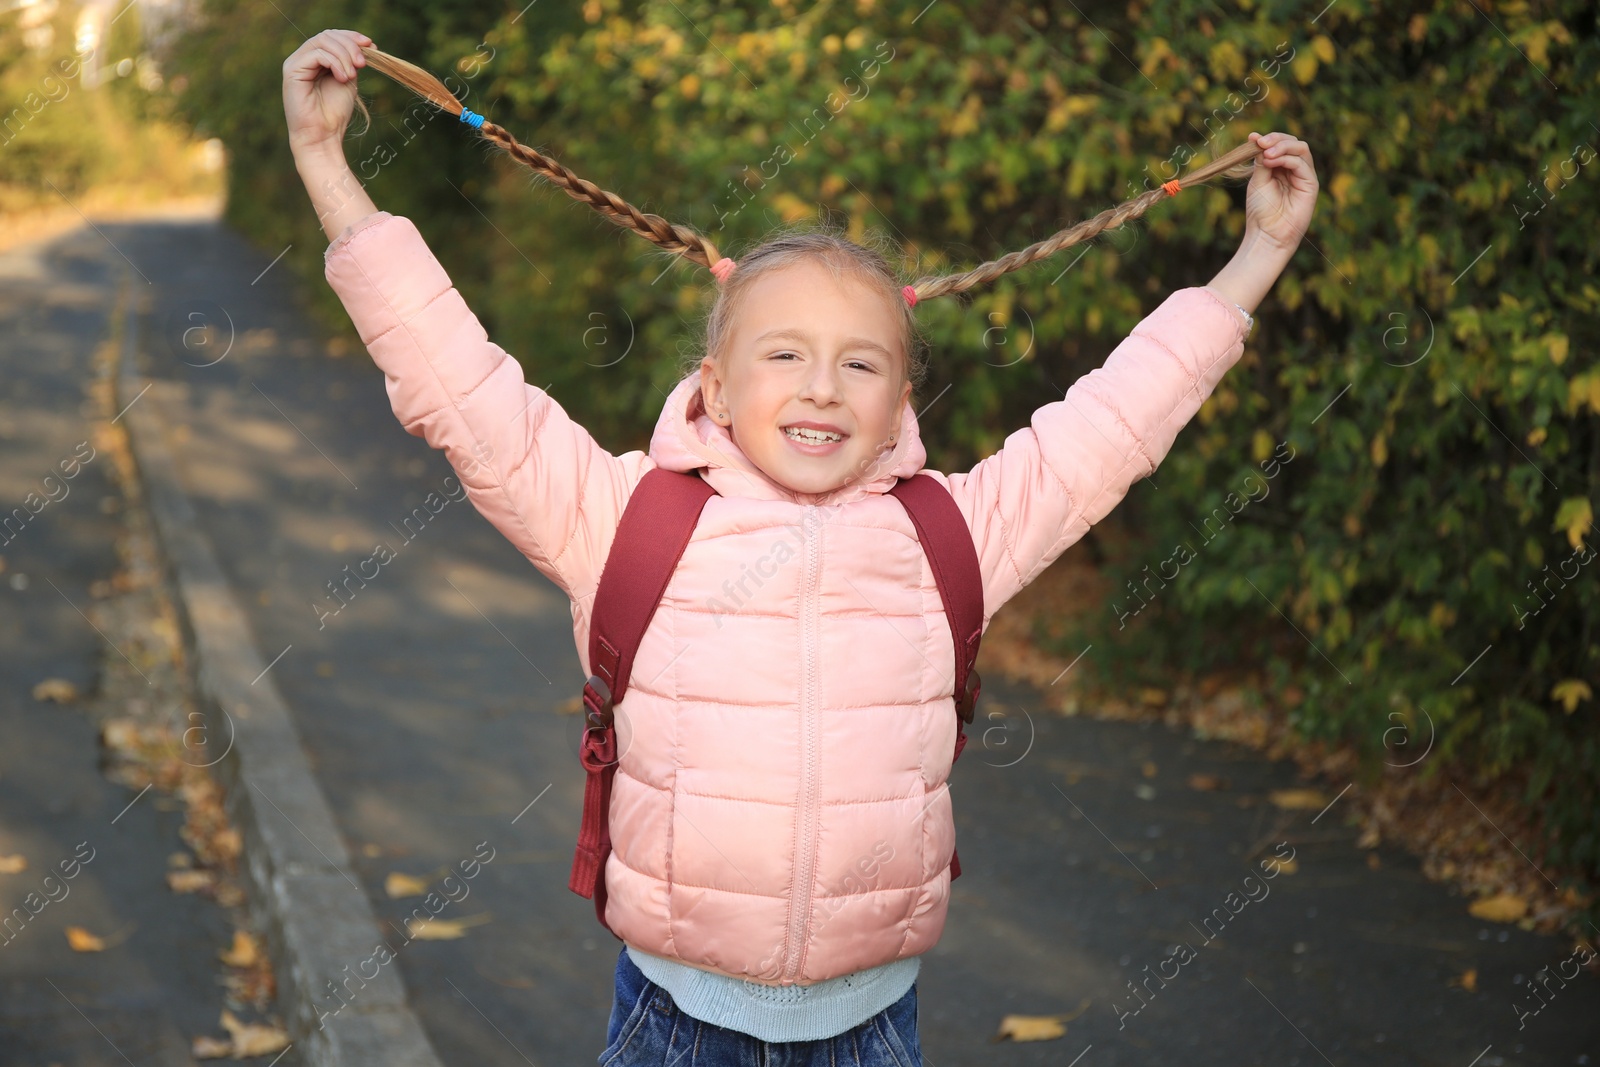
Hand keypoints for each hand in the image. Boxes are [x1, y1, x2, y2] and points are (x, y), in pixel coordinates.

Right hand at [283, 29, 371, 156]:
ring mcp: (295, 63)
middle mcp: (302, 58)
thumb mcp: (348, 81)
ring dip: (344, 55)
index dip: (352, 37)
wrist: (323, 136)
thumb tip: (365, 44)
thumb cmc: (334, 113)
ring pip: (322, 41)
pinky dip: (335, 63)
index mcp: (315, 59)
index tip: (372, 46)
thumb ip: (351, 62)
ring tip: (352, 75)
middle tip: (363, 64)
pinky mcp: (292, 70)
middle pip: (327, 35)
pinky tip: (343, 78)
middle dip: (350, 45)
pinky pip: (316, 54)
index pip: (332, 36)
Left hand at [1243, 131, 1318, 254]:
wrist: (1267, 234)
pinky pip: (1302, 164)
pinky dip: (1286, 159)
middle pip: (1293, 142)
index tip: (1253, 139)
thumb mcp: (1258, 180)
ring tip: (1266, 154)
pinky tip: (1271, 162)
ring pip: (1301, 149)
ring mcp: (1304, 176)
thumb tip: (1255, 137)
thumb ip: (1260, 160)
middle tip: (1261, 143)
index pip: (1281, 144)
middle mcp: (1294, 170)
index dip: (1269, 139)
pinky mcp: (1311, 184)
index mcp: (1281, 168)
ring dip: (1282, 147)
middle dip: (1277, 139)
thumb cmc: (1260, 211)